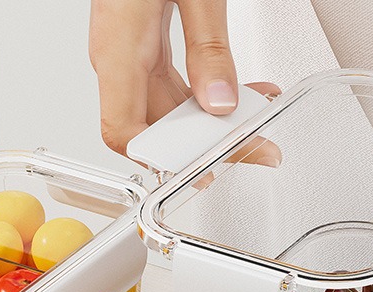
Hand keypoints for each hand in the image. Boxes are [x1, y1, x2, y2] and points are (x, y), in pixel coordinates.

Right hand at [89, 0, 238, 155]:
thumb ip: (207, 47)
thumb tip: (220, 101)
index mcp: (118, 47)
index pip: (123, 131)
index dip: (159, 159)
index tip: (200, 168)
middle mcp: (117, 56)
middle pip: (158, 127)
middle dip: (207, 146)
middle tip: (252, 149)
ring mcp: (129, 52)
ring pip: (170, 111)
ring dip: (212, 123)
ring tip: (255, 125)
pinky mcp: (144, 43)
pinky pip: (175, 86)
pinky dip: (208, 96)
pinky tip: (239, 93)